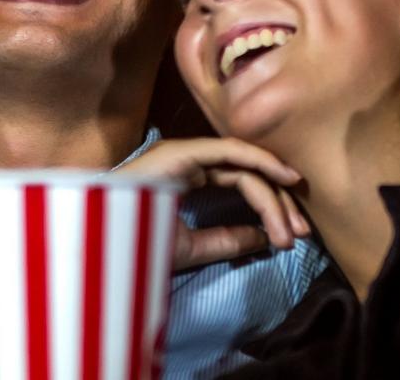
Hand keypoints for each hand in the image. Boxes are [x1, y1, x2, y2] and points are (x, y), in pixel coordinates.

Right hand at [119, 138, 309, 269]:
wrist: (98, 244)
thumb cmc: (134, 245)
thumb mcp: (192, 247)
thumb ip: (226, 240)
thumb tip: (264, 238)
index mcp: (186, 176)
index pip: (240, 184)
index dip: (270, 209)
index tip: (289, 239)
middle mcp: (188, 159)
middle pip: (248, 174)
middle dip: (280, 203)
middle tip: (301, 234)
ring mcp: (185, 152)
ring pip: (244, 166)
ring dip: (274, 194)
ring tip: (292, 228)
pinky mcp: (183, 151)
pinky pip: (231, 151)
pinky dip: (261, 161)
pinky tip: (285, 179)